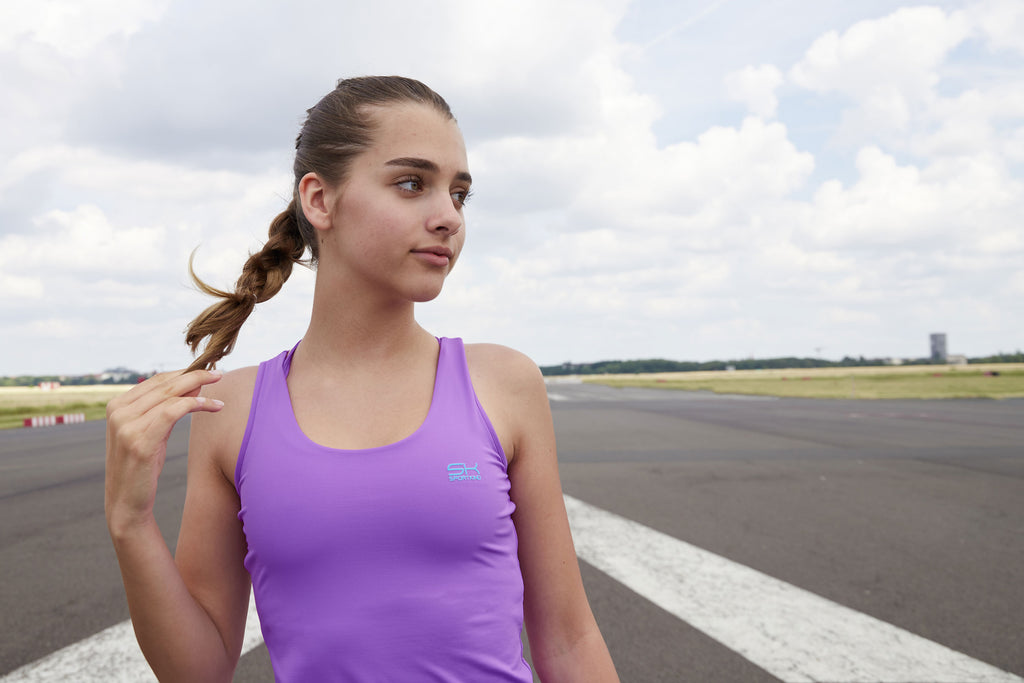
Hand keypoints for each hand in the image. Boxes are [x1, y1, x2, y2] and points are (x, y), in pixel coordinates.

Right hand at [105, 369, 223, 536]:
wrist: (127, 502)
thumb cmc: (143, 466)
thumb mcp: (154, 431)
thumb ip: (167, 407)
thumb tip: (195, 381)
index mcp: (117, 406)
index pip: (156, 380)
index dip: (184, 373)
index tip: (208, 369)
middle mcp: (118, 412)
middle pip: (164, 384)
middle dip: (195, 375)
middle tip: (220, 372)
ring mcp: (126, 426)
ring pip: (170, 395)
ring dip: (200, 388)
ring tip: (221, 390)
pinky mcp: (139, 440)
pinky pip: (173, 412)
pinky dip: (196, 405)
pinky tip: (214, 407)